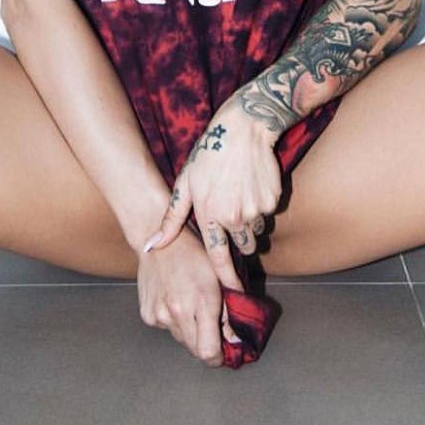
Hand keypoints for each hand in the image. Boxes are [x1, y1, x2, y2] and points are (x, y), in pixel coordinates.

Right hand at [136, 225, 241, 366]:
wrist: (158, 240)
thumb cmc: (194, 253)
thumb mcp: (219, 275)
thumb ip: (231, 309)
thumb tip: (235, 340)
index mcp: (202, 301)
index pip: (209, 352)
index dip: (218, 358)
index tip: (223, 353)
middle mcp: (178, 312)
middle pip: (195, 350)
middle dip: (205, 344)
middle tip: (210, 327)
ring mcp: (160, 314)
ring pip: (181, 339)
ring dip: (189, 331)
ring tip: (191, 306)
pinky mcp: (147, 315)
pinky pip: (166, 329)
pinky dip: (173, 321)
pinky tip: (175, 300)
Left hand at [143, 96, 281, 281]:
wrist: (244, 129)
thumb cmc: (208, 155)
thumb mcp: (185, 184)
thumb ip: (171, 220)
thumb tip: (151, 246)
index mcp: (211, 216)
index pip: (219, 259)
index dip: (227, 280)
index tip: (234, 295)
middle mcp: (235, 217)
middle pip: (243, 246)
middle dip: (238, 239)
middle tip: (231, 216)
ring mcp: (257, 209)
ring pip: (256, 230)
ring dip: (250, 223)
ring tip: (238, 196)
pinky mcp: (273, 200)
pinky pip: (268, 214)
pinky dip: (261, 206)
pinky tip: (251, 185)